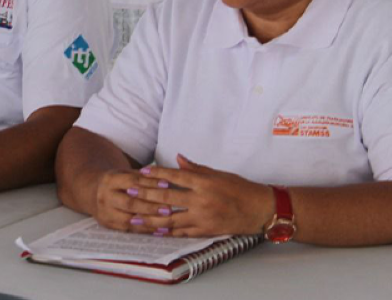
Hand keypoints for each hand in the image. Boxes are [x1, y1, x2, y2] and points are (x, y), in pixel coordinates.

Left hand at [96, 154, 274, 237]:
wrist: (261, 209)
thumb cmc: (241, 189)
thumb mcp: (219, 174)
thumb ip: (196, 168)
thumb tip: (177, 158)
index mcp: (204, 183)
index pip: (175, 177)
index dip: (156, 174)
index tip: (141, 172)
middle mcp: (202, 200)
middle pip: (168, 198)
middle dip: (146, 196)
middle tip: (130, 193)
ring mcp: (203, 217)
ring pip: (171, 219)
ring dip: (151, 219)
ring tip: (134, 218)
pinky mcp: (206, 230)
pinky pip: (182, 233)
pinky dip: (167, 232)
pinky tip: (154, 231)